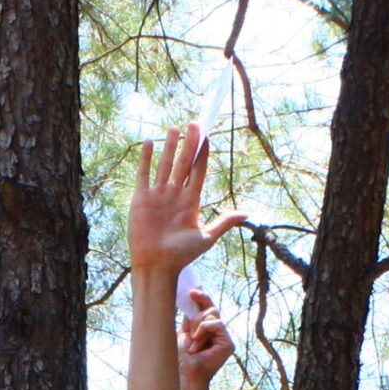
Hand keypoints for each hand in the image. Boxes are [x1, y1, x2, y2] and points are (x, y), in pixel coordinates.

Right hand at [130, 124, 245, 274]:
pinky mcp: (141, 199)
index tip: (207, 136)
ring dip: (170, 147)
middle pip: (183, 163)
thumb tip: (246, 214)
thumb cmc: (181, 255)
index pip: (198, 171)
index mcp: (191, 201)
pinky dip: (146, 159)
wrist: (157, 265)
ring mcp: (158, 195)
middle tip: (195, 123)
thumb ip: (223, 222)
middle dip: (190, 144)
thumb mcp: (206, 237)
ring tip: (175, 128)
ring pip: (165, 165)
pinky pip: (143, 174)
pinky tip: (149, 142)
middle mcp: (175, 194)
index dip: (203, 154)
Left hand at [178, 289, 232, 389]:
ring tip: (192, 342)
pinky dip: (204, 330)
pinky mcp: (228, 344)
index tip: (192, 292)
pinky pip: (216, 324)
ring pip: (212, 315)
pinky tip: (197, 342)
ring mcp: (224, 338)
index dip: (202, 298)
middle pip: (211, 309)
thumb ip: (190, 318)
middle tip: (189, 331)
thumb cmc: (180, 357)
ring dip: (198, 326)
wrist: (183, 374)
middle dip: (197, 316)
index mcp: (207, 330)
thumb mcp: (183, 332)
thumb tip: (191, 299)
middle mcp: (218, 333)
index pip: (208, 308)